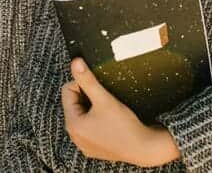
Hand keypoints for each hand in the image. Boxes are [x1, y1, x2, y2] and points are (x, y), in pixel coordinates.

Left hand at [61, 58, 181, 166]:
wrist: (143, 148)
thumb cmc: (124, 126)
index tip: (98, 87)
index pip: (67, 91)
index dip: (82, 84)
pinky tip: (110, 122)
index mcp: (72, 124)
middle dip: (87, 98)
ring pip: (83, 115)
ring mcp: (84, 144)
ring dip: (93, 108)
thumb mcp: (104, 98)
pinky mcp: (94, 148)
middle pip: (74, 104)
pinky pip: (90, 128)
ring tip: (109, 111)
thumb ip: (87, 79)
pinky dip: (98, 121)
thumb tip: (75, 62)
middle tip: (105, 100)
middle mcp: (75, 137)